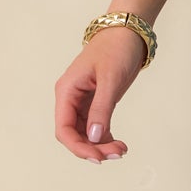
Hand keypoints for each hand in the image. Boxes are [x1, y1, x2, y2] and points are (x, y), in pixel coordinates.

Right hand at [54, 27, 146, 161]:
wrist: (127, 32)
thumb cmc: (116, 49)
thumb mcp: (110, 79)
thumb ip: (102, 109)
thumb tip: (94, 137)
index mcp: (66, 91)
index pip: (63, 129)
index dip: (78, 147)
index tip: (98, 157)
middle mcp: (70, 99)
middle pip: (73, 134)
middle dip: (92, 148)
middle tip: (117, 154)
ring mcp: (82, 102)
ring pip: (85, 133)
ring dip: (100, 145)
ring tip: (122, 149)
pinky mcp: (95, 102)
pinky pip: (95, 127)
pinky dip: (105, 138)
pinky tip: (118, 144)